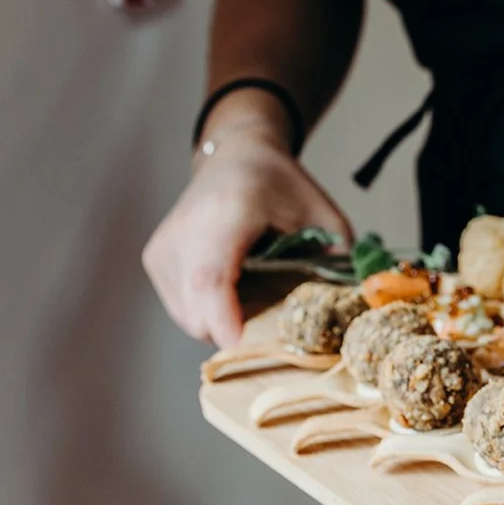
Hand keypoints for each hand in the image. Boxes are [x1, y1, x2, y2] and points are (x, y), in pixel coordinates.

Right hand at [143, 122, 351, 349]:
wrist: (236, 157)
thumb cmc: (282, 187)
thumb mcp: (324, 216)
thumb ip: (339, 261)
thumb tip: (348, 311)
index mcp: (227, 211)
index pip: (210, 277)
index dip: (223, 318)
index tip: (244, 347)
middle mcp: (184, 230)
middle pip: (199, 310)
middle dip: (239, 331)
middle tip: (276, 323)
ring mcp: (163, 248)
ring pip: (190, 318)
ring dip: (225, 323)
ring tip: (255, 297)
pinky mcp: (155, 260)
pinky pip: (184, 310)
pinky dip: (210, 313)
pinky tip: (235, 291)